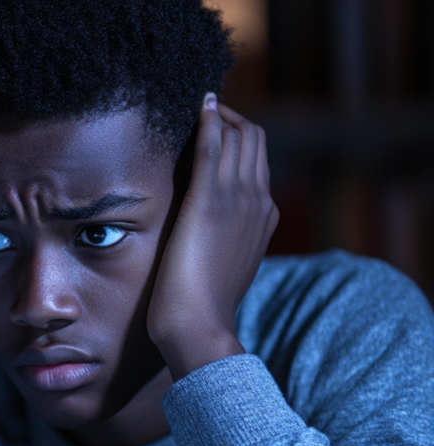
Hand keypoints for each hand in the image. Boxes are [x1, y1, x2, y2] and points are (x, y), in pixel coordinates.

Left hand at [147, 93, 277, 379]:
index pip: (258, 161)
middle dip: (233, 118)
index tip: (217, 127)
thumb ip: (225, 238)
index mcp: (265, 215)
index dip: (239, 138)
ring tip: (201, 102)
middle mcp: (258, 201)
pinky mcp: (209, 201)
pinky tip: (202, 106)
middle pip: (255, 141)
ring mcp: (237, 199)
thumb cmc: (202, 304)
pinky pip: (215, 147)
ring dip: (221, 114)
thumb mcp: (225, 263)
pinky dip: (211, 121)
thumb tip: (209, 229)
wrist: (199, 325)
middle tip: (206, 107)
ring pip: (240, 137)